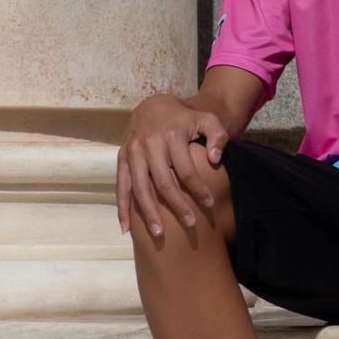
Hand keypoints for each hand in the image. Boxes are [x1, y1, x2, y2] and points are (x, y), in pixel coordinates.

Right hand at [117, 94, 228, 238]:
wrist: (154, 105)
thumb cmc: (185, 118)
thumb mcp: (207, 119)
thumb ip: (218, 137)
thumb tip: (215, 160)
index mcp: (171, 136)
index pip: (186, 170)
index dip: (198, 189)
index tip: (209, 204)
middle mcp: (149, 145)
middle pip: (163, 183)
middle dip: (177, 205)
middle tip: (190, 224)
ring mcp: (133, 152)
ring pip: (140, 188)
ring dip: (148, 212)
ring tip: (159, 234)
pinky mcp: (122, 157)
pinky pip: (121, 185)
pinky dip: (122, 207)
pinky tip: (127, 228)